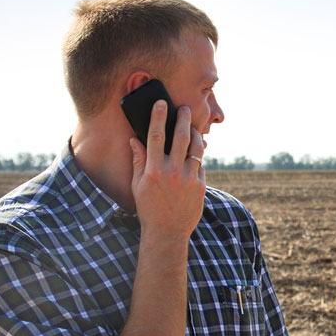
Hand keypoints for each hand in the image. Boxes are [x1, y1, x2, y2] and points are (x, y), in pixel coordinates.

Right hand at [128, 100, 205, 239]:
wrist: (167, 232)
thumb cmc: (149, 208)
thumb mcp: (138, 185)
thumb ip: (138, 161)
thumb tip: (134, 140)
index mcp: (153, 170)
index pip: (155, 137)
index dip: (158, 117)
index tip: (161, 103)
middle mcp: (171, 172)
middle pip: (180, 137)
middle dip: (183, 119)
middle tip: (185, 108)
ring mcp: (188, 178)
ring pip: (196, 148)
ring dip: (196, 134)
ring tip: (194, 127)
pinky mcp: (200, 186)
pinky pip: (200, 164)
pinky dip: (198, 156)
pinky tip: (197, 151)